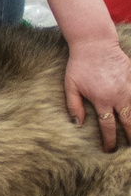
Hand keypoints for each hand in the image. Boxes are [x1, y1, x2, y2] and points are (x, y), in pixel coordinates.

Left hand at [64, 33, 130, 151]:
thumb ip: (74, 106)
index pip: (108, 126)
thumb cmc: (79, 65)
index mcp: (102, 100)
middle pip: (129, 123)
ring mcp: (130, 88)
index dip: (109, 141)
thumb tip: (77, 125)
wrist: (95, 44)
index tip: (109, 150)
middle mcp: (119, 96)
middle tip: (129, 150)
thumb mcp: (71, 86)